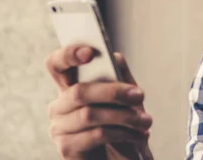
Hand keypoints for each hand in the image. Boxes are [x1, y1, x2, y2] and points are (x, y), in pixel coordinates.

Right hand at [45, 45, 153, 159]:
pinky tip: (138, 135)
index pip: (56, 64)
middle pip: (79, 92)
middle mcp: (59, 106)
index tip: (90, 53)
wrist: (125, 156)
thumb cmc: (123, 122)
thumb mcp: (125, 95)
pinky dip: (122, 133)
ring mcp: (59, 128)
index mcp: (70, 86)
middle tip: (140, 95)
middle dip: (113, 92)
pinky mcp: (66, 148)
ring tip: (146, 121)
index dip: (68, 55)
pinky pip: (95, 135)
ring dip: (124, 116)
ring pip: (89, 115)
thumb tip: (114, 57)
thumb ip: (119, 75)